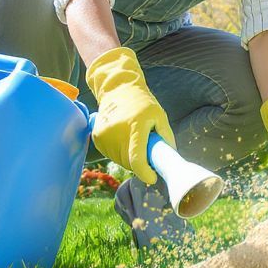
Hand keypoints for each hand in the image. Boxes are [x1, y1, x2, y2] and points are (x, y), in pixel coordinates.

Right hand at [85, 46, 173, 184]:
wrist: (117, 89)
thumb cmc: (142, 103)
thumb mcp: (159, 116)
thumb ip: (166, 137)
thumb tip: (170, 159)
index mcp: (135, 125)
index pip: (137, 159)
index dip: (145, 173)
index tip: (153, 178)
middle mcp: (117, 131)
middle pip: (129, 163)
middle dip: (140, 164)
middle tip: (147, 153)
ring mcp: (104, 135)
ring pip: (119, 161)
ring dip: (129, 159)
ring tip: (134, 142)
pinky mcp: (97, 137)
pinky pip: (111, 155)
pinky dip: (119, 153)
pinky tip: (123, 140)